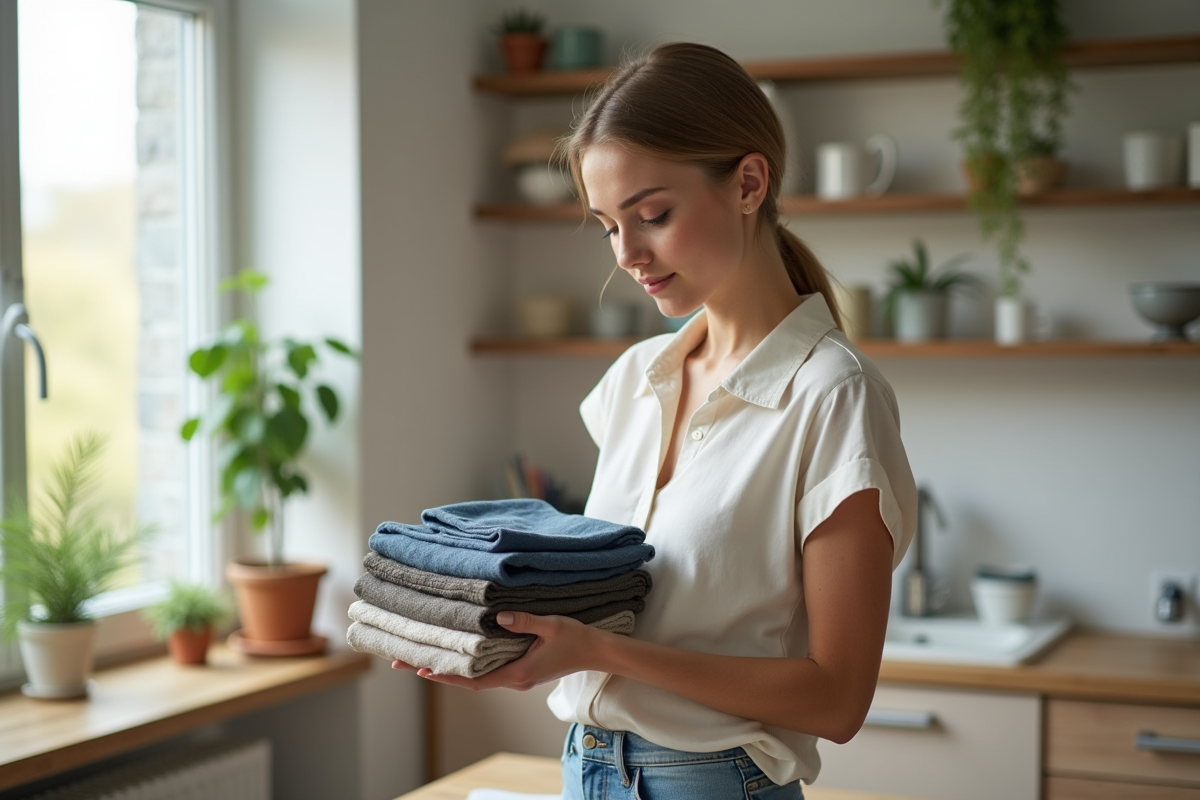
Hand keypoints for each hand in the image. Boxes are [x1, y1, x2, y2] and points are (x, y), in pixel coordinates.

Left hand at [390, 611, 604, 690]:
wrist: (597, 652)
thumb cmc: (576, 639)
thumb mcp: (551, 626)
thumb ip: (525, 621)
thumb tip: (499, 616)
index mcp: (518, 674)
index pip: (473, 680)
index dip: (446, 676)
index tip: (421, 669)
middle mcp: (514, 680)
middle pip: (468, 681)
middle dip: (437, 671)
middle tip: (405, 661)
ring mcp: (517, 677)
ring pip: (476, 677)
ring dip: (450, 668)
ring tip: (423, 656)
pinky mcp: (521, 670)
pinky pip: (488, 671)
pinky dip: (468, 665)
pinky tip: (458, 653)